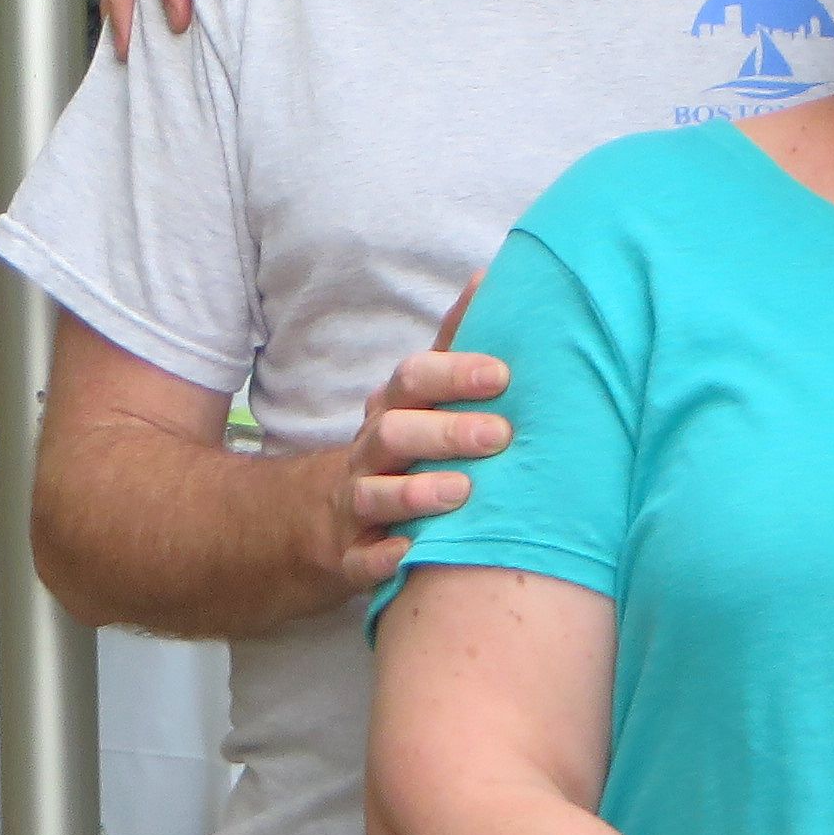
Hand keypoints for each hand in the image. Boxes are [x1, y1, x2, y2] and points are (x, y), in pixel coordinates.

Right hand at [304, 284, 514, 597]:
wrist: (332, 515)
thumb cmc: (405, 444)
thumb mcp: (423, 396)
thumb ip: (455, 343)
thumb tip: (489, 275)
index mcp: (394, 409)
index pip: (413, 380)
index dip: (453, 373)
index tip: (501, 374)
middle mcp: (370, 452)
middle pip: (395, 433)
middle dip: (447, 432)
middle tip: (500, 435)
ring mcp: (355, 504)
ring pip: (373, 495)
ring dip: (415, 493)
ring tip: (461, 492)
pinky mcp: (349, 555)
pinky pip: (358, 560)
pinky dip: (380, 558)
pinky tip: (407, 555)